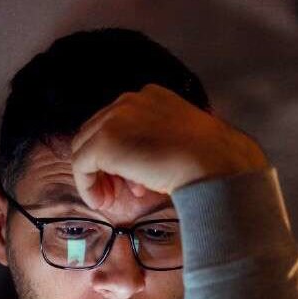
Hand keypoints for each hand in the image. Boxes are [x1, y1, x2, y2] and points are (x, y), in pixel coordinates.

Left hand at [69, 83, 268, 214]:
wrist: (216, 163)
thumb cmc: (209, 159)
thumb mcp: (180, 142)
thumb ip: (154, 145)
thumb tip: (137, 169)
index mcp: (150, 96)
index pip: (117, 124)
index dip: (120, 155)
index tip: (134, 182)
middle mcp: (129, 100)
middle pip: (96, 133)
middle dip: (105, 166)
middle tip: (121, 192)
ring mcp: (115, 118)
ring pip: (84, 148)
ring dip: (95, 177)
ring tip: (111, 199)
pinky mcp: (105, 142)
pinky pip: (81, 165)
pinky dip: (86, 186)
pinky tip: (101, 202)